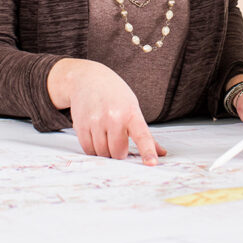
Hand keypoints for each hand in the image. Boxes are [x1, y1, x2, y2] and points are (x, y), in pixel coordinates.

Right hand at [47, 58, 166, 163]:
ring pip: (102, 153)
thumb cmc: (115, 95)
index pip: (142, 136)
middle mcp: (113, 117)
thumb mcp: (133, 107)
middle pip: (118, 152)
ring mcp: (96, 121)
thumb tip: (162, 153)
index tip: (152, 163)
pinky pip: (88, 150)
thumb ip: (145, 133)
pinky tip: (96, 136)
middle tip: (117, 140)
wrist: (89, 79)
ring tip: (106, 135)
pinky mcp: (81, 126)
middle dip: (119, 152)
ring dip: (105, 151)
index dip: (147, 151)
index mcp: (131, 113)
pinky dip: (93, 149)